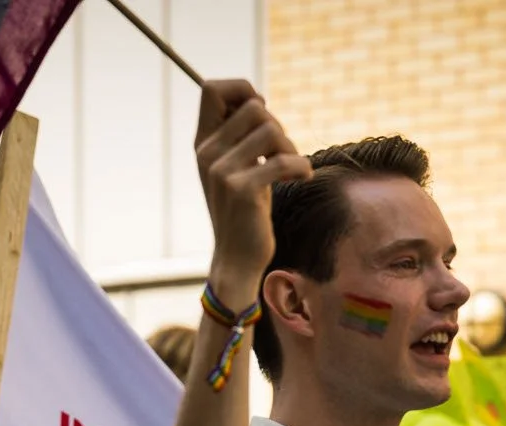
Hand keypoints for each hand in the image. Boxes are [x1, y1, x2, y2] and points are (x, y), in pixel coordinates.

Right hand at [193, 79, 309, 290]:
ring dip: (291, 147)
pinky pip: (282, 160)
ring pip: (270, 130)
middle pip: (253, 107)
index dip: (242, 89)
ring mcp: (222, 171)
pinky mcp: (241, 189)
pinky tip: (302, 178)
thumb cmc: (245, 210)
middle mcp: (207, 153)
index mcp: (203, 143)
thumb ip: (240, 136)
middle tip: (283, 152)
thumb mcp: (236, 167)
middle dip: (278, 125)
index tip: (261, 114)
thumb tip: (257, 101)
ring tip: (292, 168)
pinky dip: (301, 167)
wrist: (237, 258)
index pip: (211, 88)